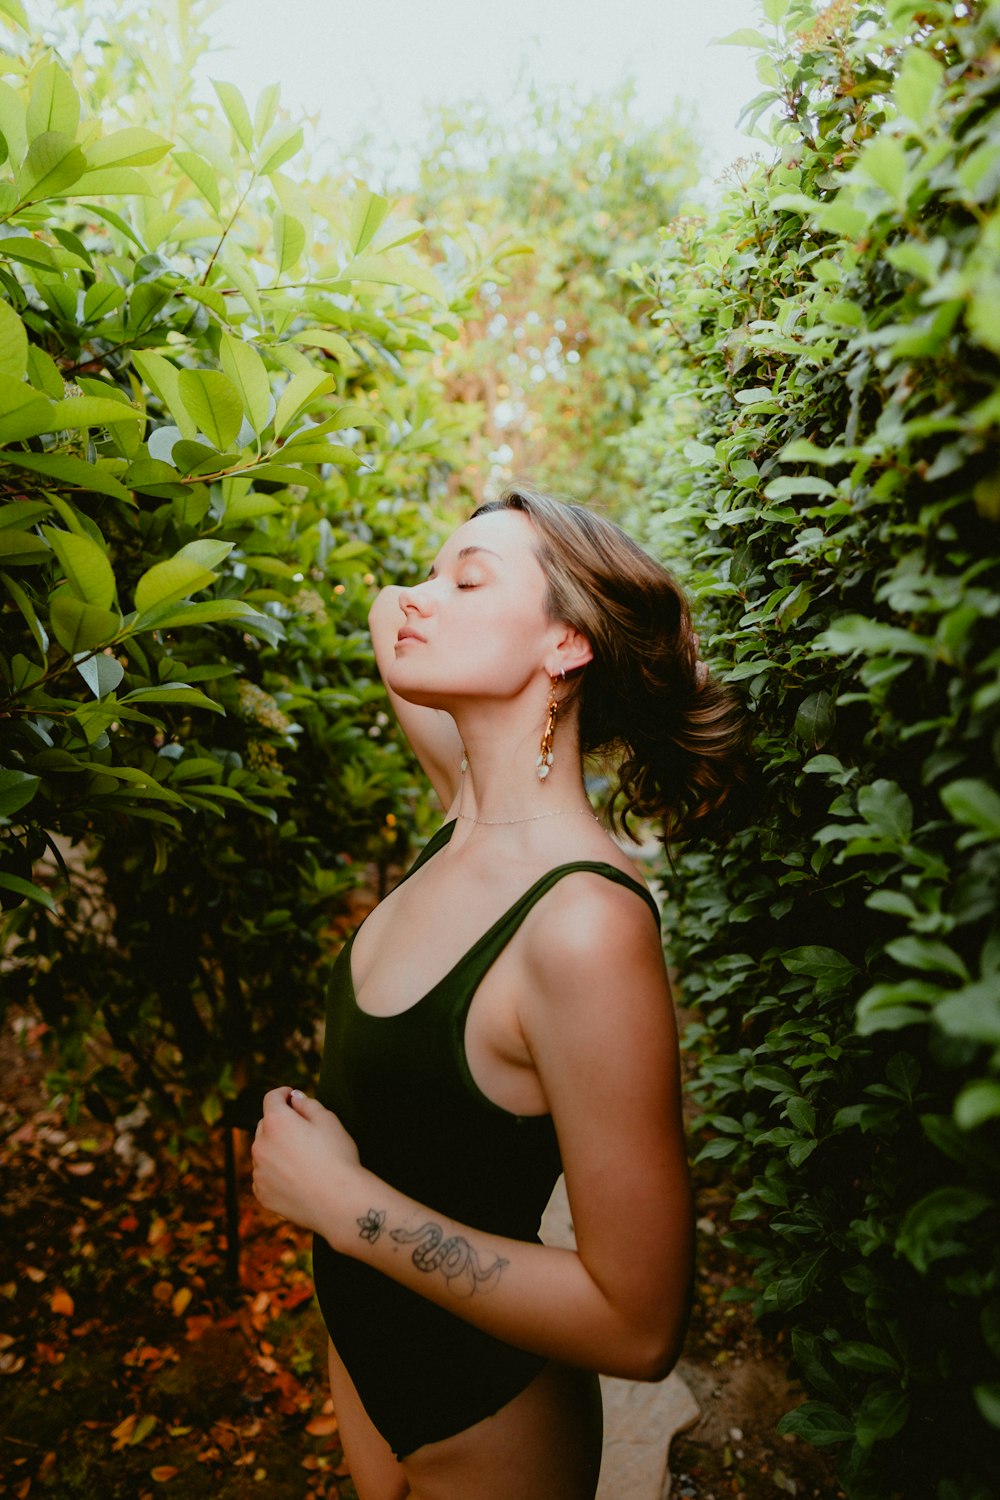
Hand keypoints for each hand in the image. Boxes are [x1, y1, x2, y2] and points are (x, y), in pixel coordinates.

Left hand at [251, 1087, 359, 1233]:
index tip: (290, 1096)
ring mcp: (259, 1172)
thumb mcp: (329, 1121)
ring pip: (264, 1153)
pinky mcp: (262, 1194)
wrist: (339, 1202)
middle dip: (280, 1123)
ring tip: (302, 1160)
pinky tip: (296, 1179)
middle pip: (265, 1126)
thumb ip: (308, 1104)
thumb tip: (294, 1098)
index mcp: (276, 1122)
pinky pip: (264, 1177)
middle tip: (302, 1131)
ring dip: (276, 1150)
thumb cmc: (337, 1158)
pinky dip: (275, 1174)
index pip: (271, 1098)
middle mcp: (261, 1145)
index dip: (282, 1094)